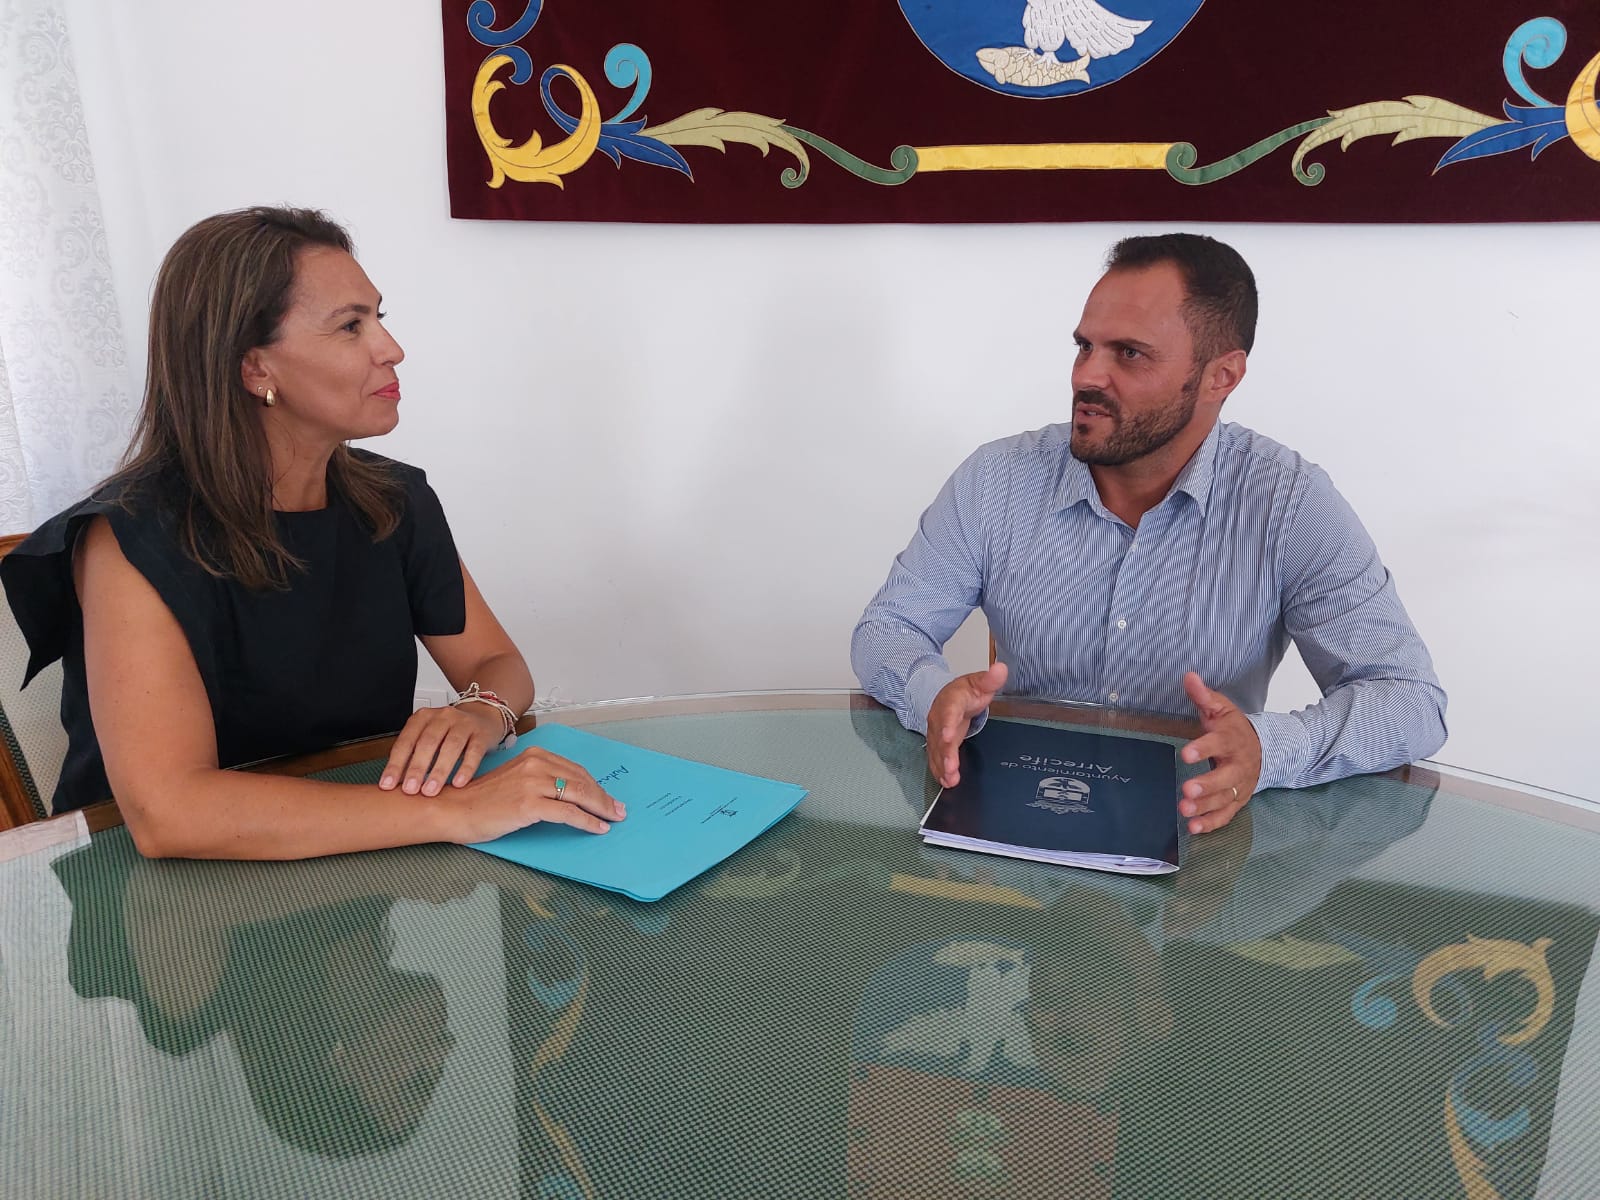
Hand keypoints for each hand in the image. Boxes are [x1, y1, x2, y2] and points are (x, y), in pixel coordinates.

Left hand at [380, 704, 505, 796]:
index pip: (406, 741)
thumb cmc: (448, 733)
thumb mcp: (428, 737)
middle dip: (417, 768)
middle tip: (410, 790)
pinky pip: (474, 751)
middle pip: (428, 742)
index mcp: (423, 718)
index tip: (388, 785)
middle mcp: (443, 717)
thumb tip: (394, 784)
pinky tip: (458, 783)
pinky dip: (466, 768)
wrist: (482, 718)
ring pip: (451, 746)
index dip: (396, 764)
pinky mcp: (482, 734)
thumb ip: (413, 755)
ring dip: (439, 770)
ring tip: (431, 791)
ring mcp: (464, 723)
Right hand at [446, 747, 624, 841]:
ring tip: (613, 819)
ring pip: (578, 794)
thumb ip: (539, 781)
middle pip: (580, 780)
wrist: (453, 809)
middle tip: (618, 810)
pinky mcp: (529, 804)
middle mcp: (535, 765)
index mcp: (534, 756)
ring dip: (601, 808)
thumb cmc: (481, 799)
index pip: (574, 770)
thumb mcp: (514, 780)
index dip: (594, 785)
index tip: (607, 797)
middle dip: (603, 797)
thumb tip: (568, 794)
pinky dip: (587, 821)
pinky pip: (568, 813)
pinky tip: (597, 828)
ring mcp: (532, 784)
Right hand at [926, 662, 1007, 787]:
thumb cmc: (965, 692)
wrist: (949, 696)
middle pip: (940, 737)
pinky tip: (946, 781)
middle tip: (951, 768)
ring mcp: (936, 732)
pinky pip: (936, 757)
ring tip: (950, 781)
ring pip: (937, 750)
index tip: (948, 736)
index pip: (948, 713)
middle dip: (945, 753)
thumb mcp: (978, 683)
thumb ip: (990, 679)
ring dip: (942, 766)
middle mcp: (939, 718)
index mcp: (950, 701)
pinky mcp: (938, 744)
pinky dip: (939, 770)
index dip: (947, 725)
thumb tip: (1001, 668)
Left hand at [1178, 671, 1261, 834]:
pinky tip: (1193, 829)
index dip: (1202, 748)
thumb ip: (1204, 696)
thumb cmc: (1234, 729)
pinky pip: (1226, 815)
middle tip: (1187, 790)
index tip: (1185, 754)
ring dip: (1205, 807)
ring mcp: (1239, 786)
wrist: (1266, 749)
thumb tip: (1188, 676)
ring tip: (1185, 811)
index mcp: (1232, 740)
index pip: (1218, 743)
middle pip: (1225, 778)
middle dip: (1207, 785)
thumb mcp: (1221, 709)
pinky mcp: (1237, 801)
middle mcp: (1238, 765)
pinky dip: (1211, 824)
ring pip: (1224, 799)